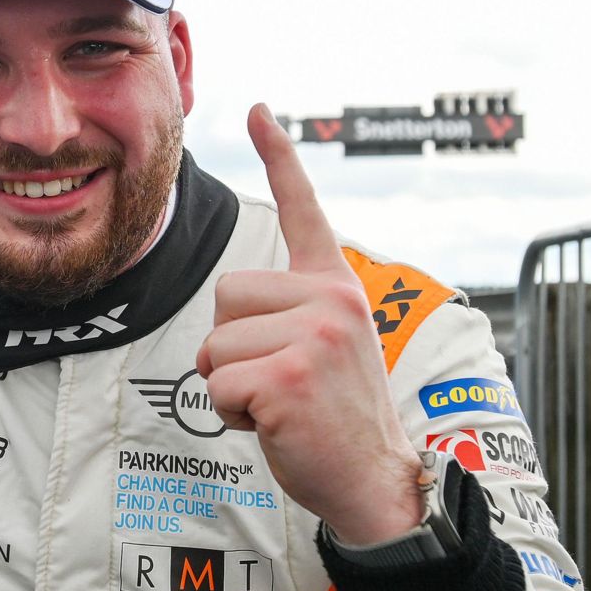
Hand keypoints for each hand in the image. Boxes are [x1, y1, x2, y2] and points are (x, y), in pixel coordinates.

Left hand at [195, 104, 421, 544]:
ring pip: (214, 342)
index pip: (303, 211)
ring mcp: (312, 335)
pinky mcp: (287, 374)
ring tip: (282, 404)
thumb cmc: (337, 419)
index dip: (280, 157)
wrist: (376, 480)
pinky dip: (233, 414)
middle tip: (281, 382)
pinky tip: (277, 424)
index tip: (257, 110)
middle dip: (233, 345)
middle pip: (225, 295)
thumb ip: (292, 314)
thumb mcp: (325, 348)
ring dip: (231, 383)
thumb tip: (237, 307)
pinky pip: (217, 384)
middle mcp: (331, 300)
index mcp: (338, 288)